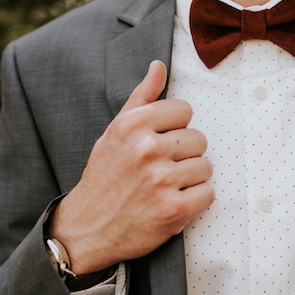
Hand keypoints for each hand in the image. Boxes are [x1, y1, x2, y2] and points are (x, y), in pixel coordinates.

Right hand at [48, 60, 213, 274]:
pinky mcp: (174, 210)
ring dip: (191, 178)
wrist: (86, 228)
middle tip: (161, 168)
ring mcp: (162, 181)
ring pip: (205, 167)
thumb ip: (141, 98)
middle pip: (199, 139)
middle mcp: (148, 149)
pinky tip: (172, 202)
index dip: (175, 128)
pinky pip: (207, 193)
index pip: (185, 110)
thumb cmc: (105, 176)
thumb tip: (159, 65)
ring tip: (165, 187)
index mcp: (133, 124)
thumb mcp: (115, 131)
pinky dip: (195, 201)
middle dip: (185, 154)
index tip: (159, 143)